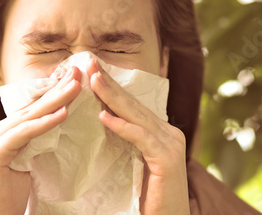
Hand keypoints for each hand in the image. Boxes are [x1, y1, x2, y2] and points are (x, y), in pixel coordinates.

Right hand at [0, 67, 80, 214]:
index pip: (29, 110)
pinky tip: (63, 114)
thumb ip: (35, 142)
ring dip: (55, 100)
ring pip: (28, 117)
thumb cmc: (8, 198)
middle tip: (77, 73)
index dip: (51, 94)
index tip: (72, 80)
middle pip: (30, 108)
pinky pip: (23, 134)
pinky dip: (44, 124)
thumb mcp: (25, 163)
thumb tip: (58, 122)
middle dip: (56, 90)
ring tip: (76, 87)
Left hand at [86, 58, 189, 214]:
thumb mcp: (133, 162)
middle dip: (109, 83)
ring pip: (136, 116)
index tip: (91, 71)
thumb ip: (125, 141)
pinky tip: (103, 116)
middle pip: (133, 104)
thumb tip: (101, 118)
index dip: (112, 87)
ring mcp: (171, 145)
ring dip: (112, 97)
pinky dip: (122, 126)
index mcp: (161, 132)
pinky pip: (140, 138)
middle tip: (89, 63)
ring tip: (92, 81)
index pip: (132, 105)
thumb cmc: (148, 198)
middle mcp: (169, 133)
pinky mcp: (167, 160)